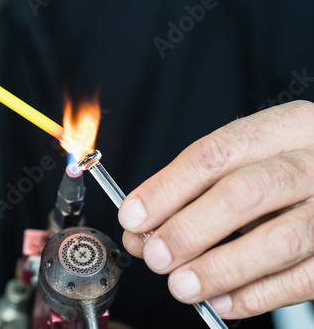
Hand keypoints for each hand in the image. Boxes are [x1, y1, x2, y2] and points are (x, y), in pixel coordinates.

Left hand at [119, 101, 313, 318]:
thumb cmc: (282, 166)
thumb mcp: (246, 157)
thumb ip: (192, 188)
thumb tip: (140, 228)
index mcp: (283, 127)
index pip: (215, 154)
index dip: (167, 188)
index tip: (132, 217)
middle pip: (245, 193)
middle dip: (190, 229)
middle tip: (155, 256)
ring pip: (278, 240)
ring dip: (219, 268)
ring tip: (180, 286)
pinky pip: (302, 279)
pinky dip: (256, 295)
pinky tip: (220, 302)